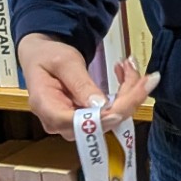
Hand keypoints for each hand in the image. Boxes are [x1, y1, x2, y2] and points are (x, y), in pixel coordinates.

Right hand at [18, 34, 156, 134]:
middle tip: (139, 71)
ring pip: (110, 119)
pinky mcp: (85, 120)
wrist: (41, 55)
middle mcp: (59, 123)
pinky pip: (109, 114)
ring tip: (131, 67)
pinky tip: (127, 76)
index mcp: (46, 108)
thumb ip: (81, 84)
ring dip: (128, 94)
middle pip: (100, 122)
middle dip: (126, 98)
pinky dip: (123, 96)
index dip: (104, 118)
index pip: (78, 123)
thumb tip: (101, 106)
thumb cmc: (48, 55)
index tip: (126, 103)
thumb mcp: (64, 62)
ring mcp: (72, 125)